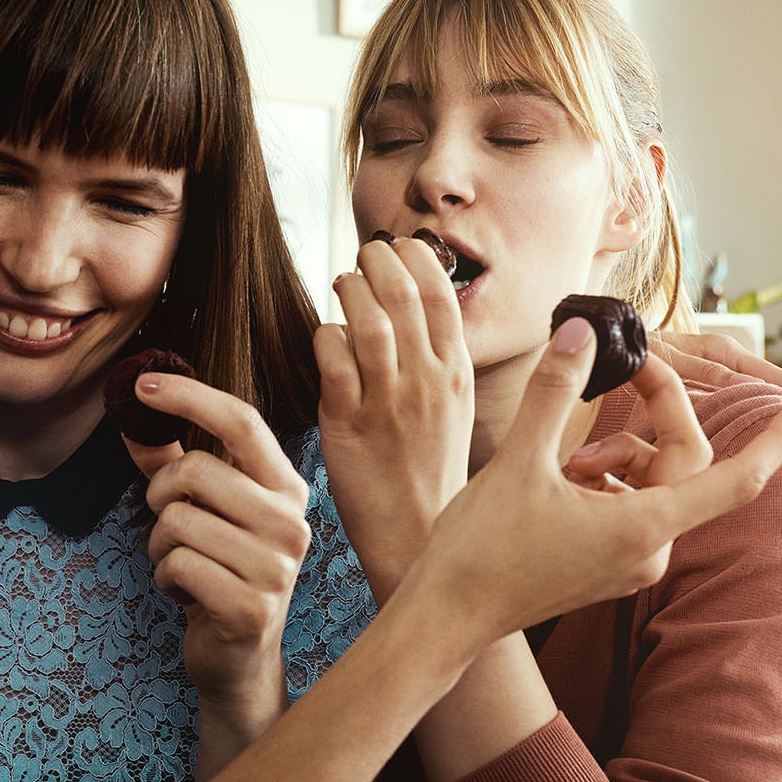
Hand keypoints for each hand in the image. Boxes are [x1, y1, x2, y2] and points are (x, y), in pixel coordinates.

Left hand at [123, 377, 311, 726]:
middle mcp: (291, 522)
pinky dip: (166, 578)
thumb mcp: (203, 512)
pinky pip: (178, 565)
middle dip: (160, 495)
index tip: (142, 384)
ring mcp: (277, 568)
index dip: (189, 395)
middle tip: (166, 521)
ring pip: (179, 521)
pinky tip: (186, 594)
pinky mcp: (251, 608)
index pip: (242, 421)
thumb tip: (131, 417)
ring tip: (182, 564)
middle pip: (196, 469)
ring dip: (161, 544)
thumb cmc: (220, 572)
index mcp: (285, 487)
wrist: (239, 659)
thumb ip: (171, 463)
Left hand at [313, 235, 469, 601]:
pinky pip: (333, 360)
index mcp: (456, 373)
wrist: (415, 532)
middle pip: (403, 295)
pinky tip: (325, 338)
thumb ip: (435, 355)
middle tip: (362, 258)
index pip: (441, 294)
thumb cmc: (428, 468)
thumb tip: (412, 301)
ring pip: (368, 321)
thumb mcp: (451, 406)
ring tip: (341, 285)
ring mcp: (389, 403)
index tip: (397, 248)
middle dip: (378, 261)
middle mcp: (428, 382)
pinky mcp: (348, 423)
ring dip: (349, 290)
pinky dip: (326, 336)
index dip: (415, 258)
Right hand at [401, 316, 781, 652]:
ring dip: (621, 452)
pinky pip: (630, 507)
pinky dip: (606, 479)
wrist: (445, 618)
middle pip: (685, 465)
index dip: (777, 440)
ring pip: (653, 485)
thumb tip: (583, 332)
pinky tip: (560, 477)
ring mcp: (629, 564)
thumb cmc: (481, 551)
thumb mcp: (518, 461)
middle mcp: (650, 551)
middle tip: (626, 369)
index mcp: (644, 526)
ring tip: (565, 452)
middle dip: (659, 415)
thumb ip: (555, 392)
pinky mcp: (605, 568)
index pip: (737, 479)